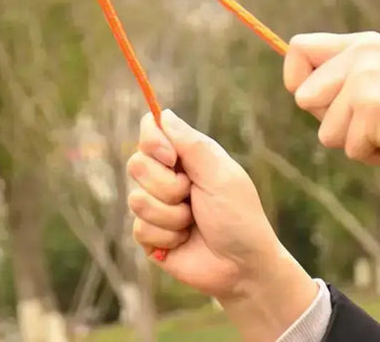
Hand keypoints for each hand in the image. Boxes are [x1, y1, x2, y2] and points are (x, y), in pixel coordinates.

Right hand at [127, 111, 317, 339]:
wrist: (243, 267)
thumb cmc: (239, 216)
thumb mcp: (220, 175)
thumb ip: (191, 144)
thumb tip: (163, 113)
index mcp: (185, 155)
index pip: (150, 129)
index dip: (152, 141)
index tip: (171, 158)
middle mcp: (166, 175)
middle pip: (136, 163)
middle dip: (167, 186)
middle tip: (192, 196)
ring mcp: (156, 204)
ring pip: (137, 199)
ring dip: (171, 215)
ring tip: (192, 222)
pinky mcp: (150, 234)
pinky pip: (139, 228)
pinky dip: (167, 236)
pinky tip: (184, 240)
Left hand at [285, 31, 379, 170]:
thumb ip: (345, 74)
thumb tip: (299, 91)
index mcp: (361, 44)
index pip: (298, 47)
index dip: (294, 77)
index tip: (311, 98)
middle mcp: (361, 56)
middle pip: (303, 97)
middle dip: (327, 120)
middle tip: (362, 121)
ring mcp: (366, 82)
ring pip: (326, 131)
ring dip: (353, 141)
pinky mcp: (375, 110)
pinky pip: (351, 148)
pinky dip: (371, 155)